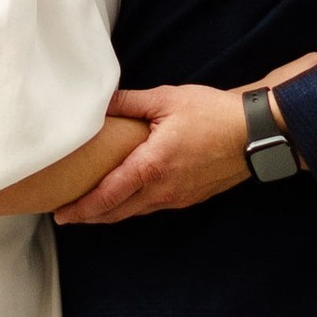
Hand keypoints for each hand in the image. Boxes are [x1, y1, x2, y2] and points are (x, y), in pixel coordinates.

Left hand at [52, 83, 249, 225]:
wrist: (256, 133)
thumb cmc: (213, 113)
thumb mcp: (166, 99)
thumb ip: (128, 102)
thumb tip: (100, 101)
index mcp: (151, 166)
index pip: (107, 196)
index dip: (81, 208)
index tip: (61, 213)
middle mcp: (162, 190)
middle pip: (117, 212)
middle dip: (89, 216)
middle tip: (67, 215)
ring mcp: (177, 197)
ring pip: (135, 213)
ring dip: (111, 214)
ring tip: (90, 210)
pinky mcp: (190, 198)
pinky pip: (153, 207)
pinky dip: (133, 207)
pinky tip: (127, 199)